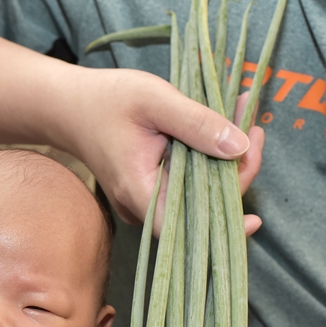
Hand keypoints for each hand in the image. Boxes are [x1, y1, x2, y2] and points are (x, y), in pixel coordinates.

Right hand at [53, 67, 264, 234]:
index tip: (256, 213)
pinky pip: (186, 186)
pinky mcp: (151, 190)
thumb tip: (240, 147)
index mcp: (139, 191)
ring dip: (225, 161)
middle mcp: (141, 207)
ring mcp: (145, 202)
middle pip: (200, 210)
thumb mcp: (154, 100)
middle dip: (235, 172)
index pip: (188, 227)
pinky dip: (208, 161)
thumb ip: (197, 123)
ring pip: (196, 195)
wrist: (69, 106)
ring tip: (241, 116)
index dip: (223, 226)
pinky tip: (222, 129)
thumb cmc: (106, 99)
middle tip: (253, 128)